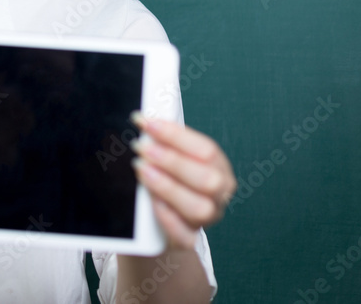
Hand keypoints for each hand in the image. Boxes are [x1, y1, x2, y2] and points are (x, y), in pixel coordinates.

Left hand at [130, 113, 235, 249]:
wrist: (155, 222)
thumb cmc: (164, 177)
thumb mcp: (166, 157)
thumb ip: (162, 142)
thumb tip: (145, 122)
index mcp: (218, 167)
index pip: (206, 150)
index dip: (175, 134)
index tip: (147, 122)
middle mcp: (219, 194)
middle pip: (208, 179)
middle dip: (172, 160)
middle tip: (141, 147)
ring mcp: (207, 218)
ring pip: (199, 207)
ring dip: (167, 186)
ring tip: (141, 170)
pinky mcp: (189, 239)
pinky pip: (184, 234)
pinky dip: (167, 217)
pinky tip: (151, 201)